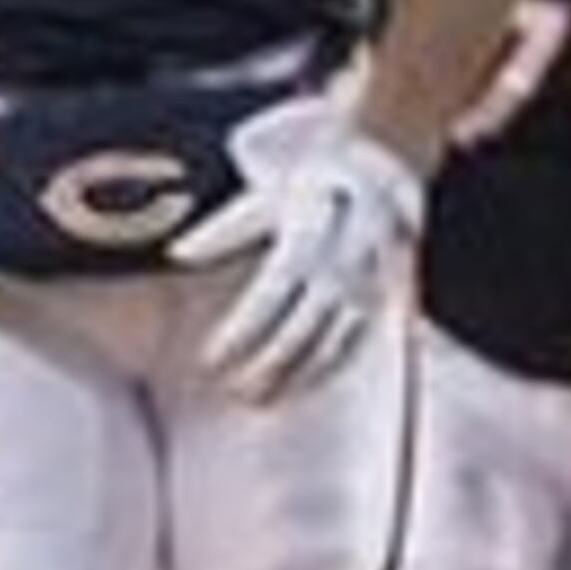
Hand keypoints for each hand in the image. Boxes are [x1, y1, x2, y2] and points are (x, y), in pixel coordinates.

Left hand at [168, 118, 424, 403]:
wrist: (369, 172)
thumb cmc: (299, 186)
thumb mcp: (260, 197)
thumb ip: (222, 230)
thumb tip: (179, 254)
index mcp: (317, 218)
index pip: (277, 284)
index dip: (245, 327)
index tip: (211, 359)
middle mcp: (352, 247)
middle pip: (311, 314)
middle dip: (274, 358)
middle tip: (236, 390)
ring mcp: (377, 270)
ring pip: (342, 330)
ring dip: (302, 369)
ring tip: (260, 397)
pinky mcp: (391, 288)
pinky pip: (363, 333)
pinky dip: (332, 362)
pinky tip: (300, 384)